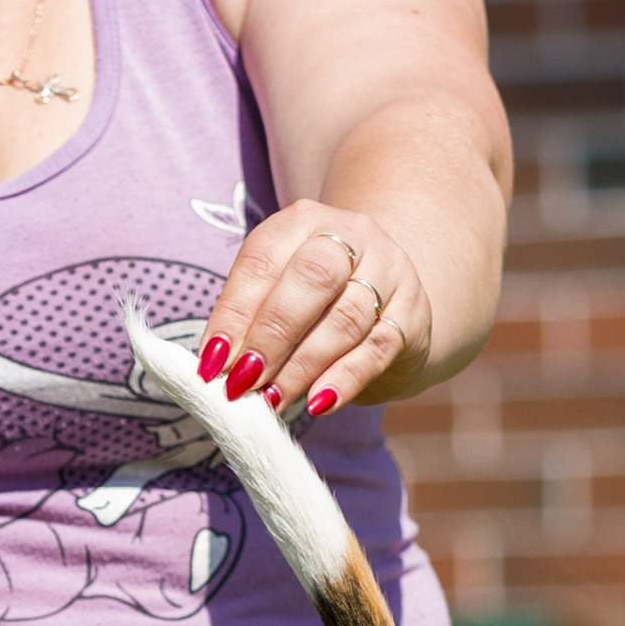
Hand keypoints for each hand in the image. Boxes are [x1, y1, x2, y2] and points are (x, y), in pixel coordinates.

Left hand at [194, 201, 434, 417]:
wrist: (388, 298)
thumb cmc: (315, 300)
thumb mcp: (277, 293)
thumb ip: (248, 321)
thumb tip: (215, 366)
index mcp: (302, 222)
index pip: (262, 262)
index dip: (234, 314)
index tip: (212, 363)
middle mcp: (351, 235)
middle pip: (311, 279)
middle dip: (272, 336)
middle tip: (244, 382)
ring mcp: (389, 270)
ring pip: (346, 318)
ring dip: (302, 366)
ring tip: (272, 401)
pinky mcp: (412, 313)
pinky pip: (377, 348)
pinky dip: (344, 379)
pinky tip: (318, 402)